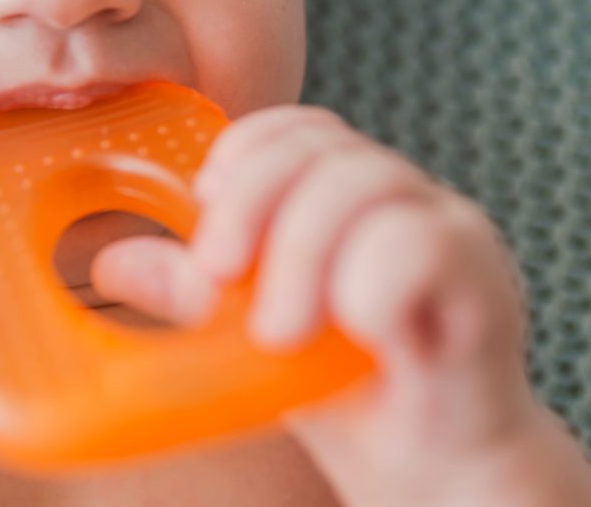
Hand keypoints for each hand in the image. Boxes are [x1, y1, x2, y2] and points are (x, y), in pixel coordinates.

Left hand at [89, 104, 557, 502]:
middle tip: (218, 280)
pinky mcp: (482, 274)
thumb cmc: (341, 386)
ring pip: (362, 183)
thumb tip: (108, 262)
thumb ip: (192, 287)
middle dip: (250, 206)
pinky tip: (359, 331)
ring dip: (300, 257)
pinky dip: (369, 286)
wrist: (425, 463)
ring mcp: (445, 224)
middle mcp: (396, 191)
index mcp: (341, 188)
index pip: (290, 127)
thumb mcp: (245, 330)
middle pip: (317, 144)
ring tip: (280, 334)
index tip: (205, 220)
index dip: (238, 158)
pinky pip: (419, 241)